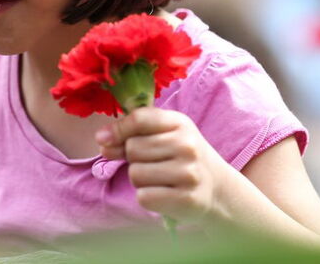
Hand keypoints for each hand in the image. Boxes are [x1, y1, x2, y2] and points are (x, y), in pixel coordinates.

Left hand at [96, 107, 227, 222]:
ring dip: (139, 180)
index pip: (139, 118)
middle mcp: (187, 146)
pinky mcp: (187, 199)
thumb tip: (102, 140)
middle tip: (152, 164)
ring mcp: (189, 173)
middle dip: (133, 159)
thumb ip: (130, 134)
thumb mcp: (163, 136)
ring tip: (159, 180)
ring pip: (136, 174)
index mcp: (180, 123)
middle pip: (133, 148)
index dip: (117, 129)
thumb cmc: (181, 158)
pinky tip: (163, 194)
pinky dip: (147, 197)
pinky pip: (144, 197)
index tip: (104, 139)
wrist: (217, 189)